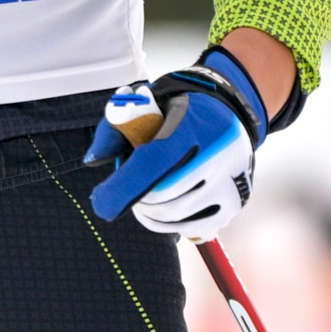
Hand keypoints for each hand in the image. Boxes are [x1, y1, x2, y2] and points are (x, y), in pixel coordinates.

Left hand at [82, 46, 269, 241]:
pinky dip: (172, 225)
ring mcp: (231, 182)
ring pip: (177, 217)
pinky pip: (196, 229)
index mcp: (194, 126)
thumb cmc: (175, 107)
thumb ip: (114, 129)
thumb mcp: (142, 102)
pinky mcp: (236, 203)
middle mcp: (219, 155)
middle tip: (126, 192)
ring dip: (151, 215)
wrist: (228, 109)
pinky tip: (164, 210)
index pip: (154, 162)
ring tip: (144, 199)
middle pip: (164, 196)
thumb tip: (94, 161)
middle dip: (136, 200)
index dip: (123, 187)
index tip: (101, 203)